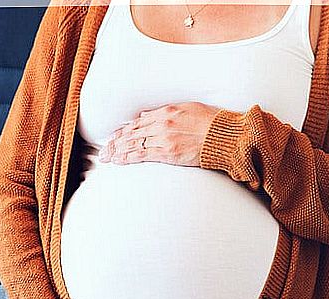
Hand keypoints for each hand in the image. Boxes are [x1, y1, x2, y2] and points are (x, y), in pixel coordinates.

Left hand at [98, 102, 224, 166]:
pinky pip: (142, 155)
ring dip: (118, 151)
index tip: (115, 136)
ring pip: (134, 144)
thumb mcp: (188, 108)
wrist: (223, 136)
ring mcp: (164, 138)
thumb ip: (167, 112)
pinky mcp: (168, 152)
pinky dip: (128, 158)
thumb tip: (148, 115)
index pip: (139, 122)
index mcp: (167, 111)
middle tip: (105, 150)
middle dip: (116, 142)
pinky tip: (119, 161)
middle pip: (132, 133)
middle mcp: (162, 123)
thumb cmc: (211, 123)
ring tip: (107, 157)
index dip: (124, 130)